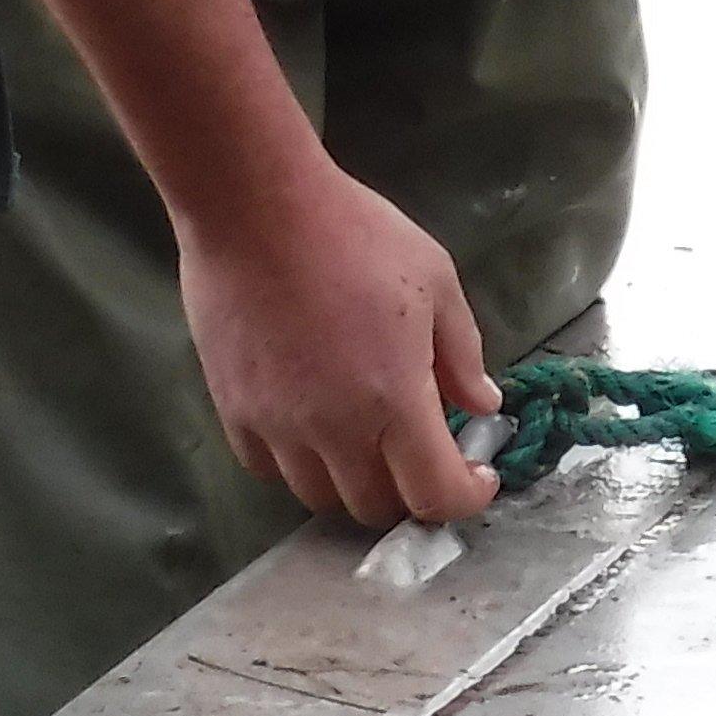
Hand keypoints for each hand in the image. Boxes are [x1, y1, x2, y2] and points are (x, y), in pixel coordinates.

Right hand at [175, 159, 501, 529]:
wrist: (257, 209)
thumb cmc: (356, 235)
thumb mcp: (436, 282)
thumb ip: (462, 354)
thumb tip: (483, 405)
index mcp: (394, 401)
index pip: (434, 494)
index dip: (465, 497)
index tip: (478, 475)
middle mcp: (334, 430)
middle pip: (375, 507)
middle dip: (410, 490)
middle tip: (424, 449)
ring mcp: (276, 427)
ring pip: (319, 496)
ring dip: (352, 480)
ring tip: (367, 436)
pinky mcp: (233, 412)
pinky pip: (268, 467)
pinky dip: (299, 462)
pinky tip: (313, 424)